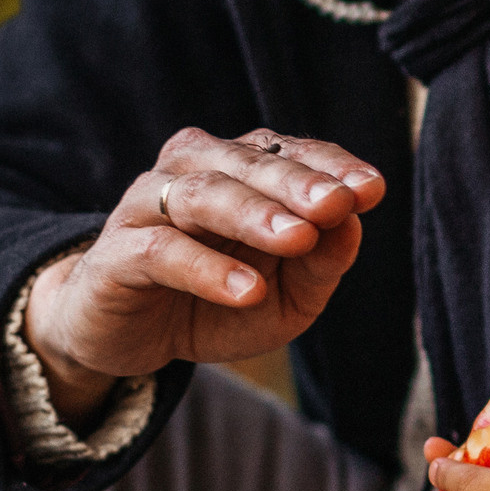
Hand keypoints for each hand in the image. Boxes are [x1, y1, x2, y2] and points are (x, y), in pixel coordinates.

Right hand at [24, 127, 384, 423]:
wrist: (126, 338)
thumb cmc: (216, 304)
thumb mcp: (285, 297)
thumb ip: (320, 264)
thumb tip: (353, 226)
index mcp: (241, 170)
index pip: (290, 152)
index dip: (331, 166)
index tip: (372, 189)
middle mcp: (194, 171)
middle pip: (249, 163)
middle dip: (297, 182)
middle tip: (337, 203)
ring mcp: (149, 206)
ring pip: (204, 194)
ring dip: (254, 214)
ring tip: (298, 238)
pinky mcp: (117, 252)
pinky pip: (162, 249)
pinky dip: (207, 268)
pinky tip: (246, 289)